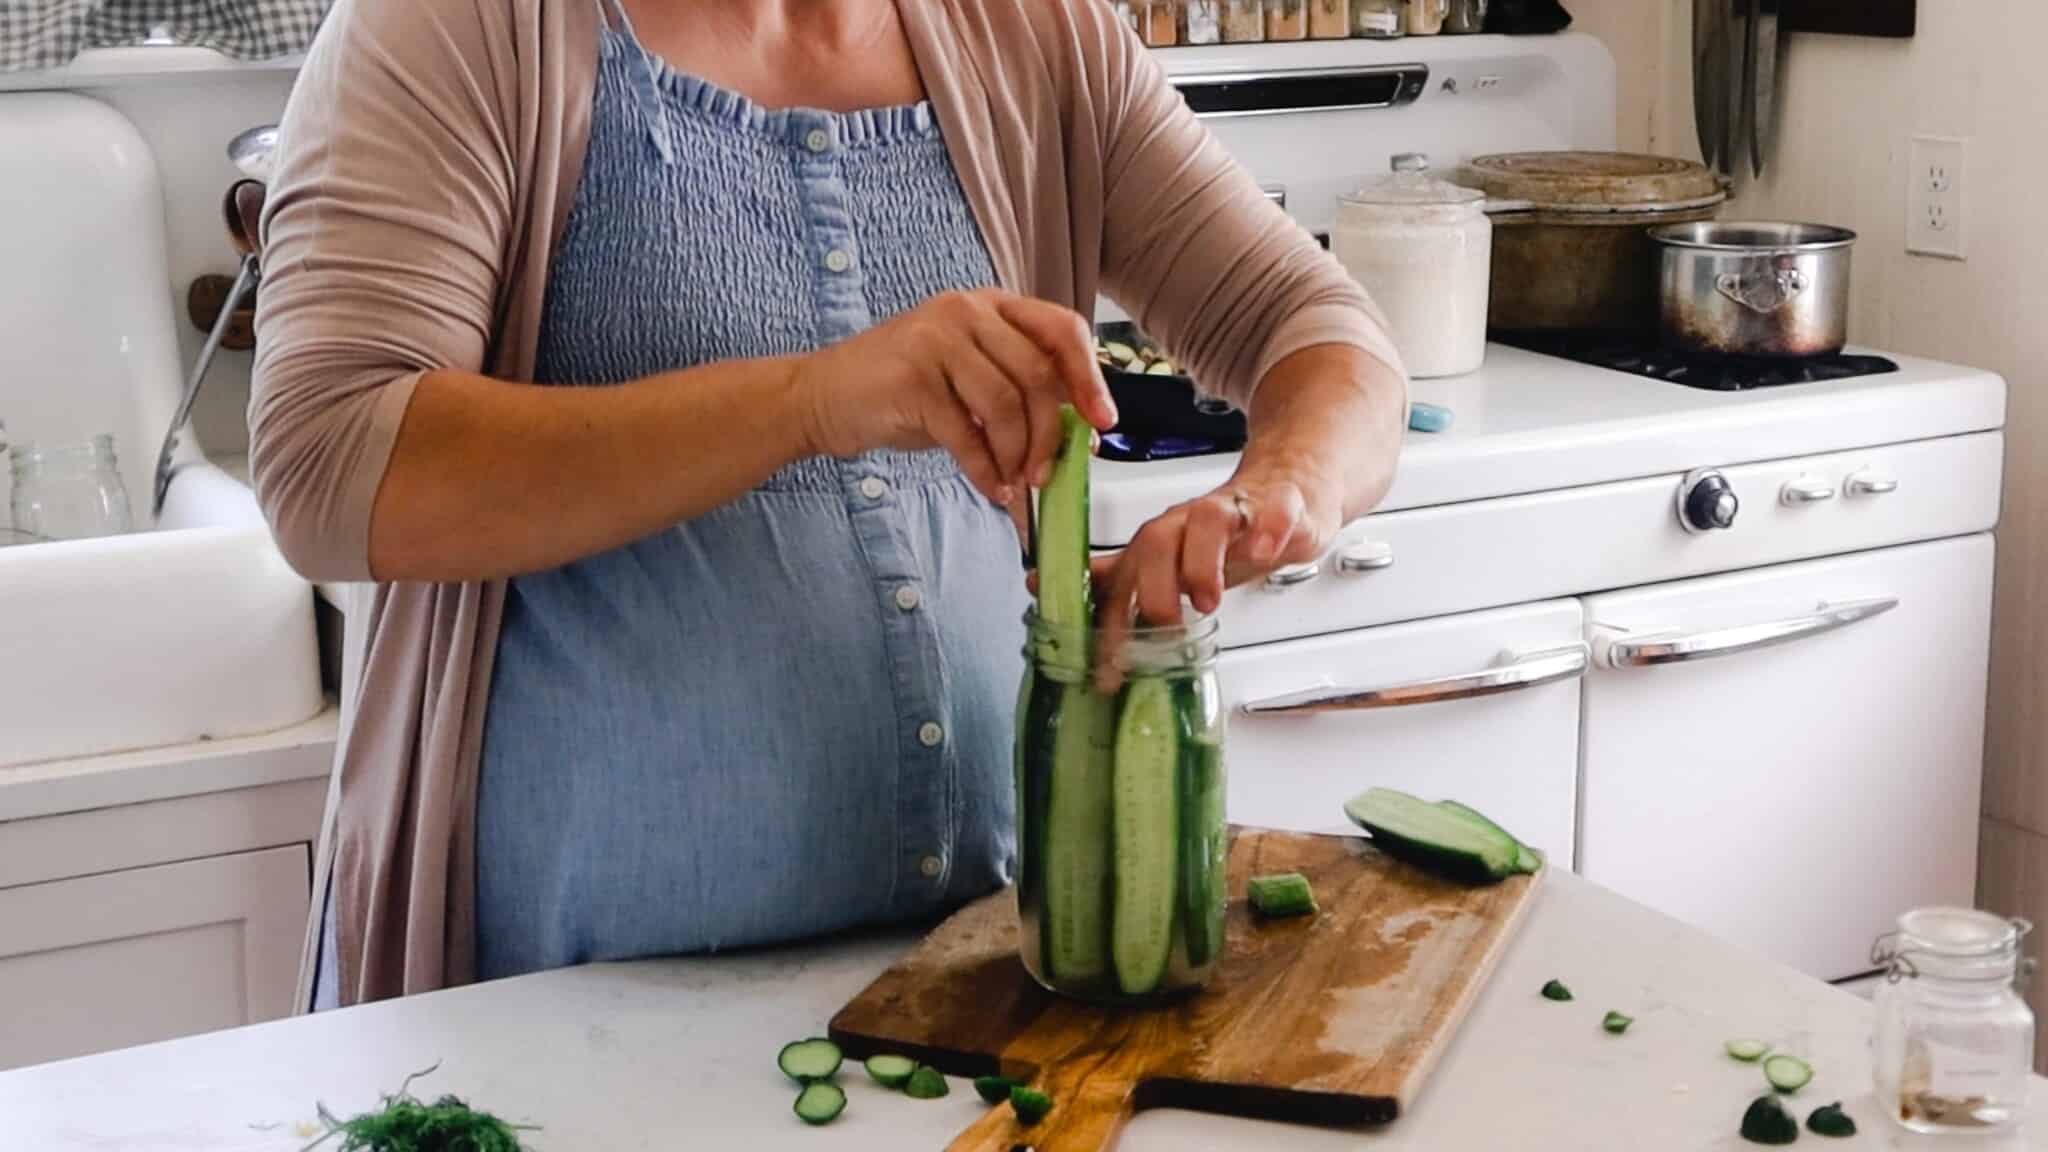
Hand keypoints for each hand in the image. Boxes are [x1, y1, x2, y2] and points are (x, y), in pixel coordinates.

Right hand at [791, 289, 1116, 504]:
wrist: (824, 397)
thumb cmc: (904, 393)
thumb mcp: (970, 379)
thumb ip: (1019, 390)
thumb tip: (1080, 432)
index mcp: (990, 306)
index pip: (1060, 329)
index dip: (1089, 377)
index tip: (1103, 421)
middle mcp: (966, 311)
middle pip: (1037, 374)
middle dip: (1050, 434)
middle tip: (1046, 475)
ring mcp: (936, 339)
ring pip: (1005, 405)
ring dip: (1017, 455)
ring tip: (1014, 484)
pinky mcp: (911, 378)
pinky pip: (966, 433)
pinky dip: (985, 470)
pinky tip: (991, 487)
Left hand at [1093, 458, 1344, 687]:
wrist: (1283, 492)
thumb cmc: (1224, 536)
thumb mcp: (1169, 564)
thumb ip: (1120, 582)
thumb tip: (1060, 599)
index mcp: (1159, 543)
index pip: (1122, 578)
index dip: (1111, 619)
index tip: (1109, 662)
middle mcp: (1188, 524)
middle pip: (1156, 541)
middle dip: (1154, 588)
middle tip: (1165, 627)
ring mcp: (1234, 512)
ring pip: (1209, 520)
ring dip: (1202, 563)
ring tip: (1208, 602)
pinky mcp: (1280, 505)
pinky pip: (1275, 509)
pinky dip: (1268, 530)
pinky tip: (1265, 552)